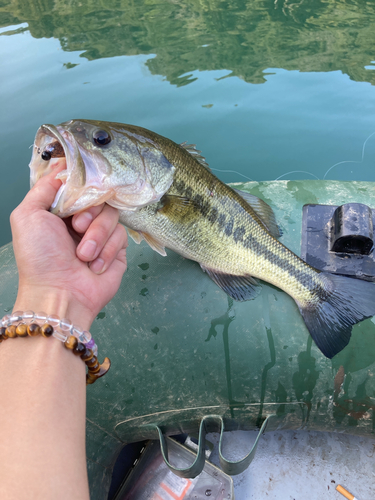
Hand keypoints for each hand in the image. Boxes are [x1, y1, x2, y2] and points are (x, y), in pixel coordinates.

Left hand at [10, 169, 127, 329]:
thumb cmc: (40, 257)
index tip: (76, 196)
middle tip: (76, 228)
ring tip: (83, 255)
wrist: (59, 293)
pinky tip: (93, 266)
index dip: (80, 188)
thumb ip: (43, 188)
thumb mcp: (28, 215)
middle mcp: (81, 221)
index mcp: (60, 211)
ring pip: (111, 216)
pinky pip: (121, 236)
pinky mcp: (117, 251)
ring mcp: (100, 236)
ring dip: (96, 236)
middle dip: (88, 213)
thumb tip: (62, 167)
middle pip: (99, 197)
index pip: (79, 186)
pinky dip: (106, 251)